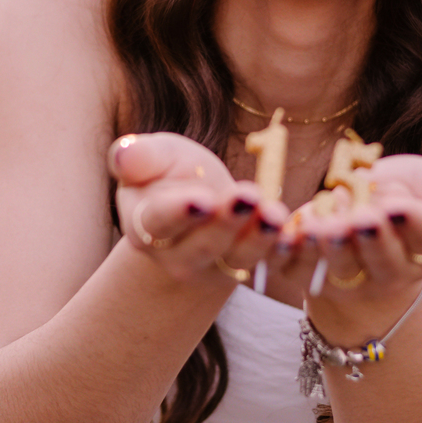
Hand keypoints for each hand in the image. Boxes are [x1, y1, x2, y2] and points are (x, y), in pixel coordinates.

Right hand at [110, 132, 287, 283]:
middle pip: (202, 244)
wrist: (195, 204)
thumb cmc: (169, 173)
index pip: (160, 221)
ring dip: (259, 239)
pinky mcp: (245, 268)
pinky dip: (283, 250)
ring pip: (237, 258)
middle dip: (227, 223)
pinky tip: (298, 233)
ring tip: (276, 215)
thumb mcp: (155, 156)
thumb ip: (140, 157)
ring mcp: (213, 267)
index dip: (181, 212)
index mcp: (145, 226)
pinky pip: (266, 263)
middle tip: (249, 197)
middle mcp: (176, 256)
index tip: (202, 199)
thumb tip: (124, 154)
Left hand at [277, 154, 421, 342]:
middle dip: (372, 241)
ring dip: (330, 247)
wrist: (354, 209)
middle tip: (362, 219)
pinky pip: (295, 269)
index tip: (398, 207)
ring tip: (325, 224)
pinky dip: (286, 253)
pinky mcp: (307, 276)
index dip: (412, 223)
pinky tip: (283, 233)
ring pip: (339, 268)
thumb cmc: (399, 192)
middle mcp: (391, 275)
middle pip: (384, 262)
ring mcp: (347, 281)